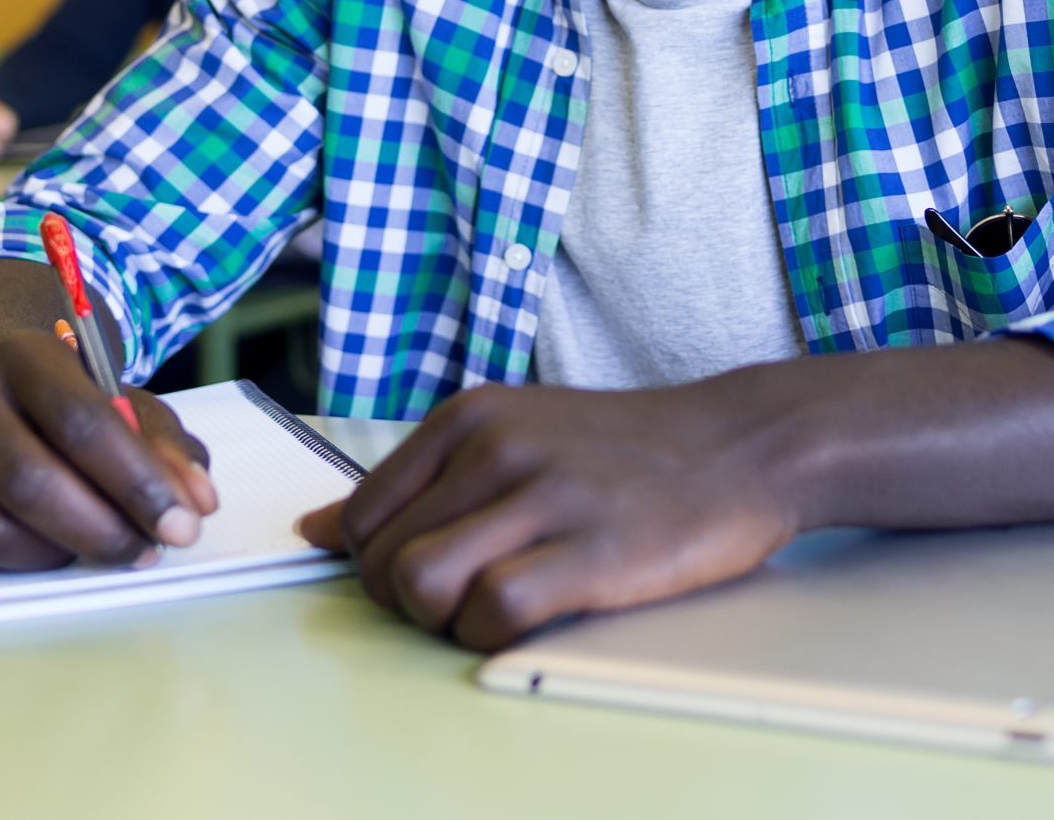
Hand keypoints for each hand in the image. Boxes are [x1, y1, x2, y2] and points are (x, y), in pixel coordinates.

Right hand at [0, 330, 220, 576]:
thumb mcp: (124, 408)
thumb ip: (167, 451)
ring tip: (88, 547)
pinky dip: (2, 569)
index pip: (82, 424)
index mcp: (26, 355)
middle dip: (100, 531)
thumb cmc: (65, 407)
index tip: (181, 527)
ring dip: (54, 556)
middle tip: (143, 554)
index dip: (137, 483)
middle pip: (29, 482)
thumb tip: (196, 503)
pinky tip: (33, 548)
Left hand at [296, 381, 801, 651]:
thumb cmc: (623, 451)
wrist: (740, 444)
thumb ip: (415, 480)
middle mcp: (494, 447)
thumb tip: (313, 529)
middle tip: (469, 597)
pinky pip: (491, 612)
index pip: (358, 517)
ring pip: (419, 586)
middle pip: (381, 562)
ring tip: (492, 608)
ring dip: (443, 620)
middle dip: (408, 603)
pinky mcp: (591, 550)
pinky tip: (531, 617)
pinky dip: (492, 635)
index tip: (430, 572)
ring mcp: (543, 496)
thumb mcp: (509, 432)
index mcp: (468, 418)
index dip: (379, 567)